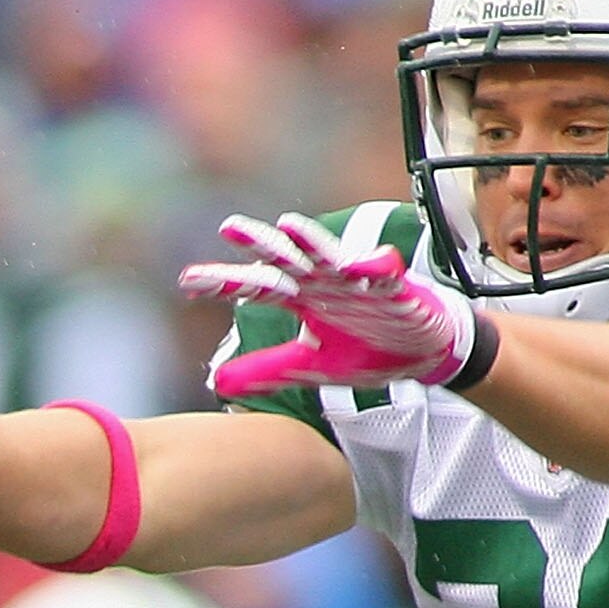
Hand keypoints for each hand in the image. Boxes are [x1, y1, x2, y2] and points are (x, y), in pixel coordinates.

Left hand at [181, 213, 481, 395]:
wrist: (419, 353)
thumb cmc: (365, 350)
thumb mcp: (311, 367)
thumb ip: (268, 369)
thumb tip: (216, 382)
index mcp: (302, 298)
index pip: (256, 286)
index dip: (225, 283)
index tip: (189, 282)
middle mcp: (323, 281)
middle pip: (286, 259)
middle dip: (259, 244)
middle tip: (229, 228)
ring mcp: (357, 281)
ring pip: (330, 255)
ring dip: (312, 240)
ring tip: (291, 225)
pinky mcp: (393, 288)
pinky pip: (385, 275)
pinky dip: (379, 268)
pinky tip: (375, 263)